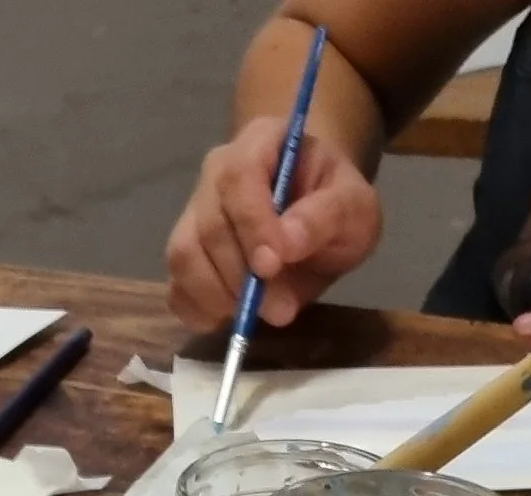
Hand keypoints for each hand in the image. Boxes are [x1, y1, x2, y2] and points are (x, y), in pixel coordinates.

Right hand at [166, 119, 380, 331]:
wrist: (315, 218)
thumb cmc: (335, 205)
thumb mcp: (355, 206)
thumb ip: (327, 216)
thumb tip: (287, 244)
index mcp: (261, 142)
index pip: (239, 176)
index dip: (252, 223)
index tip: (273, 265)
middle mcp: (216, 173)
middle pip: (209, 224)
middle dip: (241, 275)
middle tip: (281, 309)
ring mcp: (193, 215)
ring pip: (184, 257)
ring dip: (217, 296)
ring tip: (256, 315)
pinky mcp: (185, 258)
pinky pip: (175, 288)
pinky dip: (198, 311)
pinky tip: (230, 318)